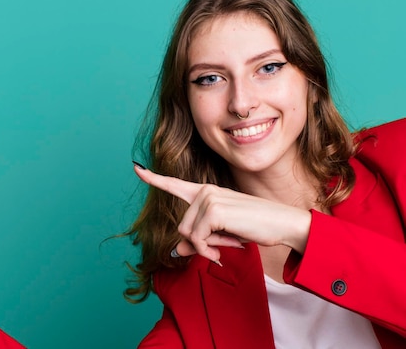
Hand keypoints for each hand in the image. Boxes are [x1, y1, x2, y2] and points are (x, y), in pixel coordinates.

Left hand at [133, 165, 310, 262]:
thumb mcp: (221, 236)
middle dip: (201, 242)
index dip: (153, 179)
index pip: (174, 184)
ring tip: (229, 242)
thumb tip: (176, 252)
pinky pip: (198, 239)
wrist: (283, 224)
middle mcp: (204, 191)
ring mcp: (208, 198)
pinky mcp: (213, 210)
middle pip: (182, 228)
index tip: (136, 169)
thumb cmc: (255, 227)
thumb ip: (198, 241)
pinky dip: (210, 249)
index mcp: (206, 192)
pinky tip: (228, 246)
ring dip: (207, 246)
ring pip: (188, 235)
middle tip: (225, 242)